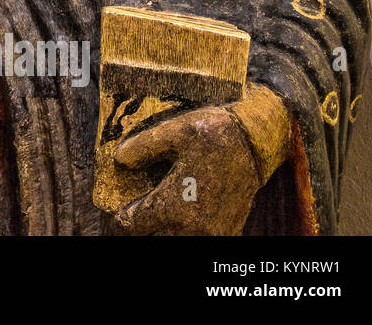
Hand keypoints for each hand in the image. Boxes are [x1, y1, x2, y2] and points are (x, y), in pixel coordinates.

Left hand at [112, 104, 263, 234]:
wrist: (255, 143)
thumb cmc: (213, 135)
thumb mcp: (172, 131)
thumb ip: (141, 147)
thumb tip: (120, 160)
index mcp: (174, 208)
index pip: (131, 227)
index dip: (119, 217)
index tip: (116, 208)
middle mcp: (193, 228)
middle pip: (150, 238)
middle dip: (140, 226)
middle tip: (133, 212)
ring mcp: (212, 233)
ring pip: (172, 241)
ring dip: (160, 229)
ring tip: (153, 214)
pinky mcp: (227, 232)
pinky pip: (196, 240)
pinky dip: (182, 231)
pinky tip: (177, 216)